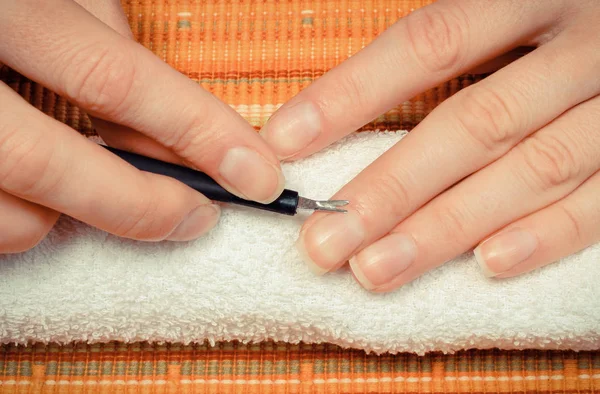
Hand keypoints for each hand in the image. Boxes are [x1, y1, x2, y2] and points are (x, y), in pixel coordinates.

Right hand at [0, 0, 283, 252]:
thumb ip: (98, 34)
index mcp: (3, 7)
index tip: (257, 177)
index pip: (115, 82)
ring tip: (94, 188)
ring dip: (69, 217)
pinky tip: (36, 191)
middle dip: (144, 207)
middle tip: (199, 217)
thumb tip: (164, 109)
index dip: (197, 133)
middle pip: (55, 168)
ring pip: (9, 217)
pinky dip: (25, 220)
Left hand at [259, 0, 599, 289]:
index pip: (432, 43)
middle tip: (323, 243)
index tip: (286, 142)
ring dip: (447, 228)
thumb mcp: (517, 4)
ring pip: (532, 171)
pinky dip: (547, 234)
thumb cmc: (563, 16)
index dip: (354, 93)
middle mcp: (582, 48)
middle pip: (476, 125)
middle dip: (392, 190)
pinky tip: (487, 264)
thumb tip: (343, 100)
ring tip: (375, 269)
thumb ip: (451, 40)